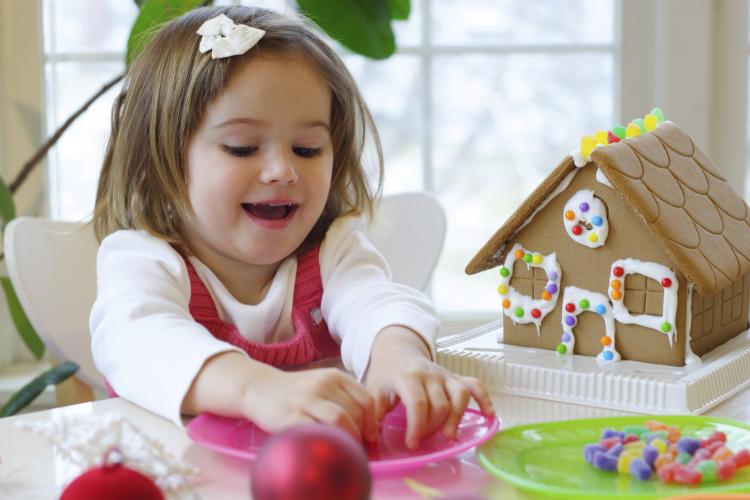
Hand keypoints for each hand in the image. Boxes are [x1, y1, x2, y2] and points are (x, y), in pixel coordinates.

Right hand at [243, 366, 377, 442]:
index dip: (372, 422)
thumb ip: (345, 398)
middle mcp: (323, 384)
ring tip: (344, 448)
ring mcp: (306, 399)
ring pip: (340, 420)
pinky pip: (317, 431)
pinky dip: (326, 442)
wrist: (261, 388)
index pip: (366, 400)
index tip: (370, 436)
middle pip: (355, 413)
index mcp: (335, 376)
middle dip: (360, 434)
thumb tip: (371, 426)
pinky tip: (325, 447)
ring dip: (348, 439)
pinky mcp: (291, 415)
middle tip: (356, 446)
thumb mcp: (324, 384)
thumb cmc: (299, 392)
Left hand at [364, 326, 494, 449]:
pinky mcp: (455, 377)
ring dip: (457, 416)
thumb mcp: (374, 389)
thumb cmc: (386, 373)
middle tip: (422, 439)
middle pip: (440, 404)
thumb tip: (371, 436)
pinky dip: (485, 399)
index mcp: (408, 377)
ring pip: (460, 395)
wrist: (397, 350)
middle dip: (433, 426)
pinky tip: (489, 414)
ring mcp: (445, 375)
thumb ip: (374, 411)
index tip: (412, 444)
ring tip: (448, 435)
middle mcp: (430, 374)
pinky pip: (475, 385)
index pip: (418, 403)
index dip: (417, 426)